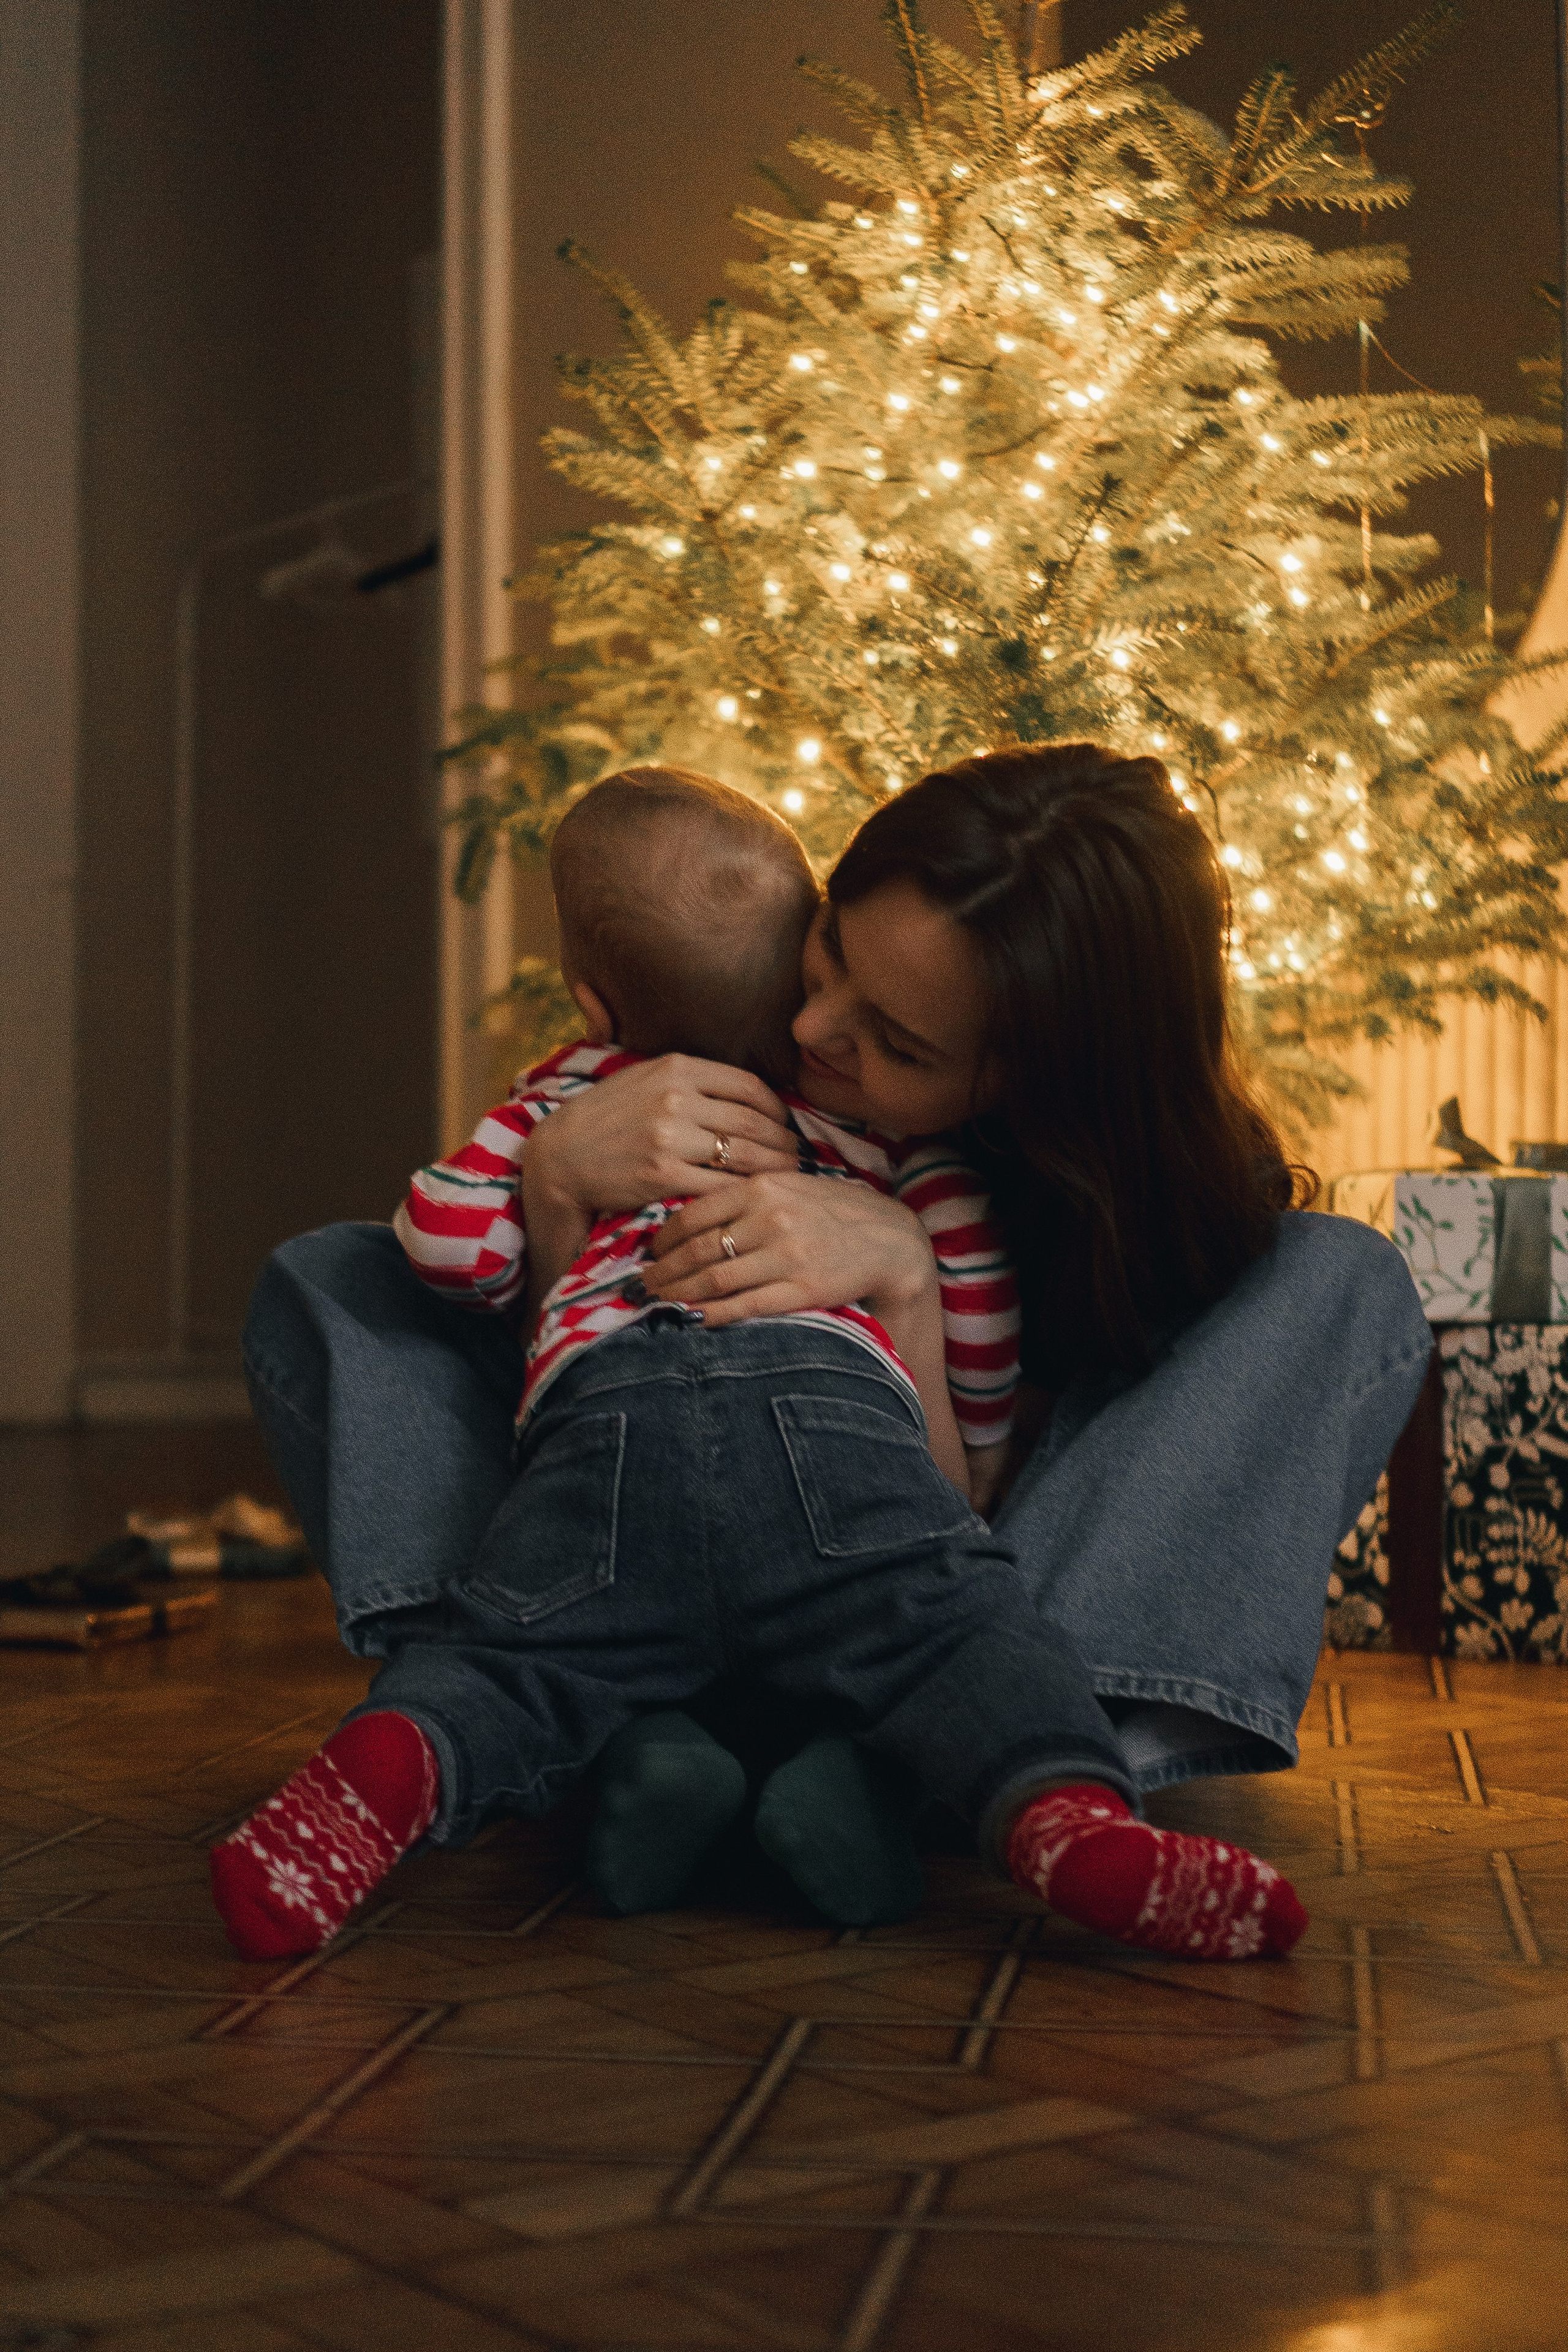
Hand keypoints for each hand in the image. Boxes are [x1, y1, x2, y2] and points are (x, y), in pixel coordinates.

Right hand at [527, 1055, 798, 1216]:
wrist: (561, 1156)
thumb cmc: (607, 1118)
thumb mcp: (645, 1078)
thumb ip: (690, 1079)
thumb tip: (744, 1091)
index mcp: (676, 1068)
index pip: (749, 1086)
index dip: (777, 1108)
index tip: (786, 1124)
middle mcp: (676, 1098)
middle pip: (753, 1121)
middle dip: (784, 1142)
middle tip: (798, 1156)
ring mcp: (669, 1137)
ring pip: (744, 1154)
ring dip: (774, 1168)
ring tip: (787, 1177)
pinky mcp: (662, 1174)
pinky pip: (719, 1185)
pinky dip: (743, 1192)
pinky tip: (754, 1197)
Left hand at [644, 1171, 935, 1328]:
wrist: (889, 1240)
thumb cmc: (832, 1211)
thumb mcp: (789, 1186)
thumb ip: (745, 1196)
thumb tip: (690, 1218)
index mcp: (762, 1186)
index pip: (695, 1213)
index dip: (664, 1237)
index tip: (649, 1252)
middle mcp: (770, 1218)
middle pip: (697, 1249)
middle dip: (663, 1270)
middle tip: (639, 1284)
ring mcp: (786, 1255)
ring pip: (715, 1279)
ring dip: (678, 1295)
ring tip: (656, 1303)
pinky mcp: (801, 1290)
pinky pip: (745, 1305)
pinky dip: (713, 1314)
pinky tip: (692, 1320)